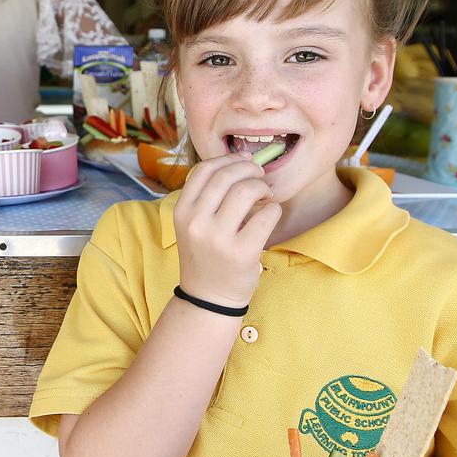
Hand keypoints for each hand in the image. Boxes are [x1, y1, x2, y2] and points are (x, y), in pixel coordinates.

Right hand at [172, 151, 280, 307]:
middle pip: (227, 177)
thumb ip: (208, 196)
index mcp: (182, 211)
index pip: (204, 170)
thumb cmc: (206, 254)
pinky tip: (270, 214)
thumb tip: (244, 160)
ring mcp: (218, 238)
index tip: (243, 160)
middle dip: (249, 169)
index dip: (228, 159)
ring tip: (265, 195)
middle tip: (260, 175)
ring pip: (246, 191)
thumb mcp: (193, 224)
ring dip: (261, 187)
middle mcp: (196, 222)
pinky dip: (274, 209)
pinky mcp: (242, 252)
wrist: (208, 298)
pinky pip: (266, 215)